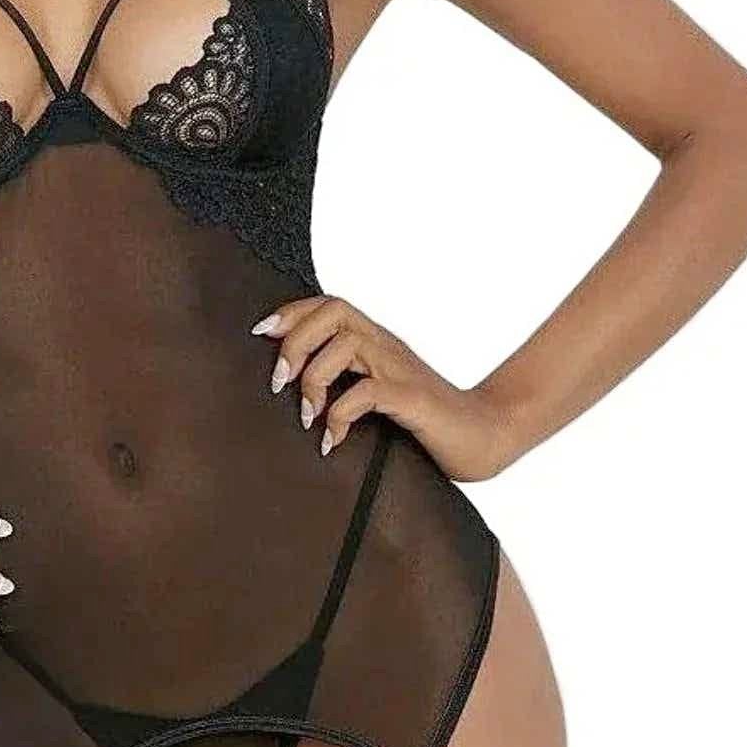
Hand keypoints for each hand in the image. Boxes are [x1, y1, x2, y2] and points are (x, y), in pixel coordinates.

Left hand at [251, 295, 521, 482]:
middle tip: (280, 383)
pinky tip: (333, 442)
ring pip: (346, 345)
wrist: (485, 436)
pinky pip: (366, 393)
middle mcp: (387, 347)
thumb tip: (295, 391)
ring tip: (308, 417)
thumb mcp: (379, 394)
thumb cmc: (427, 421)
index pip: (330, 304)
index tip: (261, 333)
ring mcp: (401, 371)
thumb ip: (347, 382)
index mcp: (377, 342)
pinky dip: (339, 416)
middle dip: (295, 343)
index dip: (291, 312)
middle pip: (333, 312)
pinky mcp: (412, 400)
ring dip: (313, 380)